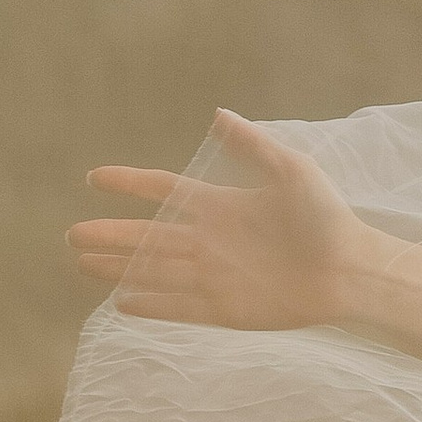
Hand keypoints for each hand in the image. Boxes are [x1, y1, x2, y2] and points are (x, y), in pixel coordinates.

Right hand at [67, 109, 362, 332]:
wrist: (350, 270)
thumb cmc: (326, 217)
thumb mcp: (291, 171)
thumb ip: (252, 146)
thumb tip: (218, 113)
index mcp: (222, 205)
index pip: (165, 191)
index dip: (130, 184)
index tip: (94, 178)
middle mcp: (211, 240)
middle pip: (148, 235)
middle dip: (110, 234)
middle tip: (71, 235)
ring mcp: (215, 276)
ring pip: (154, 270)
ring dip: (118, 267)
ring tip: (81, 263)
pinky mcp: (224, 308)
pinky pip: (178, 306)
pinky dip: (150, 304)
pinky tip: (120, 302)